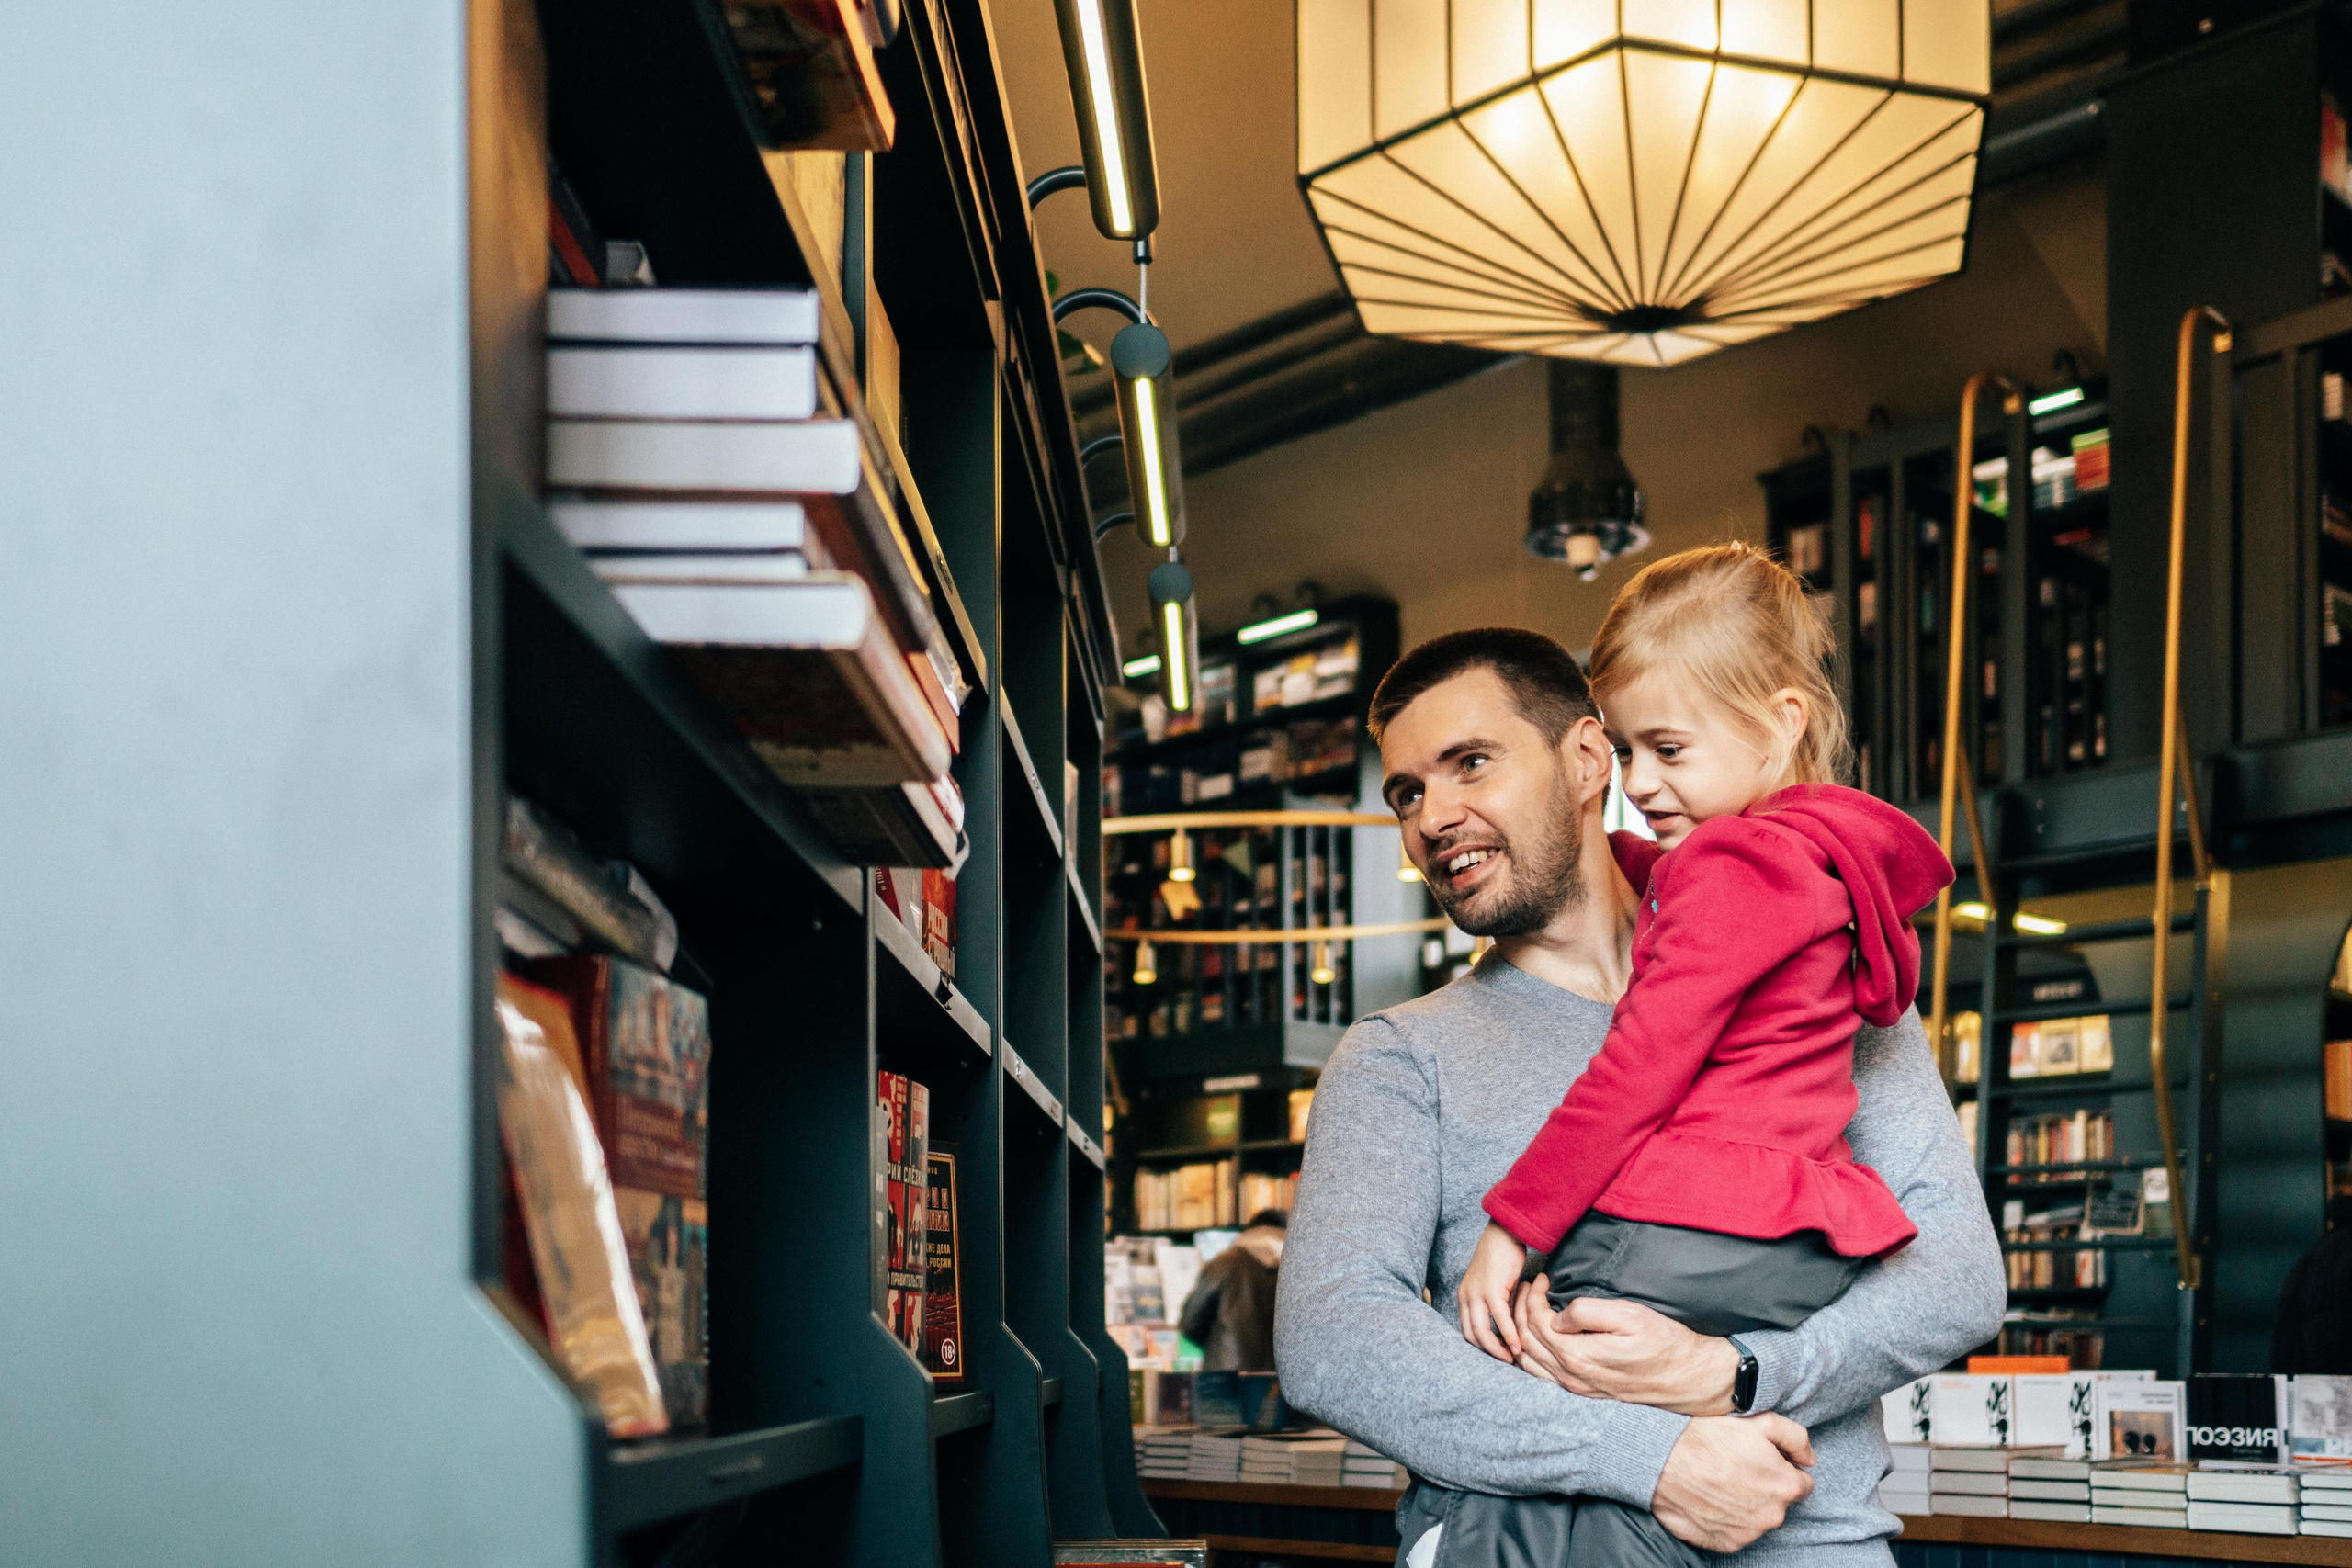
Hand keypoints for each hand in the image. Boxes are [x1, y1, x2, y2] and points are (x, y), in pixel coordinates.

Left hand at [1457, 1221, 1529, 1362]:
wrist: (1504, 1233)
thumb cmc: (1502, 1258)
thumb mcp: (1496, 1286)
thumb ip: (1498, 1306)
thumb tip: (1509, 1327)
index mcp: (1464, 1297)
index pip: (1467, 1331)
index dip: (1481, 1347)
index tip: (1498, 1355)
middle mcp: (1465, 1297)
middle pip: (1471, 1336)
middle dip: (1488, 1353)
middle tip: (1506, 1362)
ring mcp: (1476, 1294)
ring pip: (1482, 1331)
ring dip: (1497, 1349)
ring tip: (1513, 1359)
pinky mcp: (1491, 1289)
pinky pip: (1499, 1319)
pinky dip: (1509, 1334)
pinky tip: (1518, 1344)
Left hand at [1512, 1293, 1739, 1415]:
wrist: (1688, 1377)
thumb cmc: (1662, 1341)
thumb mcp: (1630, 1316)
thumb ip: (1587, 1312)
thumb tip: (1556, 1316)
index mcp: (1578, 1356)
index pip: (1535, 1321)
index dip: (1533, 1295)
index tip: (1544, 1277)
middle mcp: (1571, 1377)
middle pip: (1526, 1340)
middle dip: (1520, 1309)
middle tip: (1530, 1287)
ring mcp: (1576, 1388)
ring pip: (1529, 1361)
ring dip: (1521, 1332)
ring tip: (1529, 1306)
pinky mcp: (1583, 1392)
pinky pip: (1542, 1375)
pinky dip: (1531, 1353)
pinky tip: (1538, 1336)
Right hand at [1651, 1414, 1814, 1552]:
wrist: (1663, 1461)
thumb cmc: (1709, 1438)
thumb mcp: (1758, 1422)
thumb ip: (1795, 1437)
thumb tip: (1810, 1458)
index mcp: (1784, 1486)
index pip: (1802, 1483)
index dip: (1782, 1469)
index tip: (1762, 1461)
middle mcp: (1772, 1515)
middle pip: (1779, 1502)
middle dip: (1765, 1487)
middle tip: (1738, 1467)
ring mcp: (1749, 1533)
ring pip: (1758, 1517)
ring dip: (1747, 1503)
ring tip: (1721, 1481)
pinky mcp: (1726, 1543)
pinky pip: (1737, 1532)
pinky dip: (1728, 1518)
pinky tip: (1711, 1498)